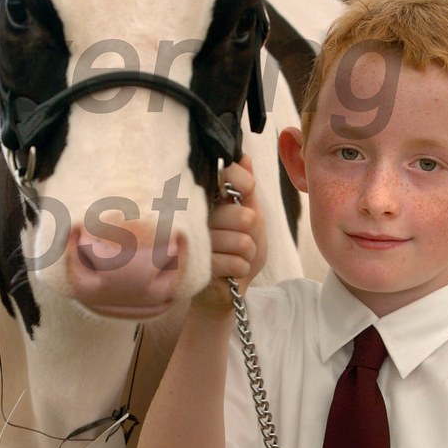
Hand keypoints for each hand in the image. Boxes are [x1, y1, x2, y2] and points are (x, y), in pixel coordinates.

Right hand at [192, 156, 266, 316]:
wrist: (224, 290)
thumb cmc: (237, 251)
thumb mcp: (251, 218)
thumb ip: (247, 190)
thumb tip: (245, 157)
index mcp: (208, 199)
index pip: (230, 175)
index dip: (244, 182)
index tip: (245, 191)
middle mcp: (197, 216)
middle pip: (245, 215)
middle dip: (252, 233)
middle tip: (239, 240)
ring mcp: (195, 241)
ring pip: (243, 242)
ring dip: (247, 255)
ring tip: (234, 257)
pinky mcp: (196, 267)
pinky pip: (237, 263)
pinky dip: (240, 269)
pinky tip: (229, 271)